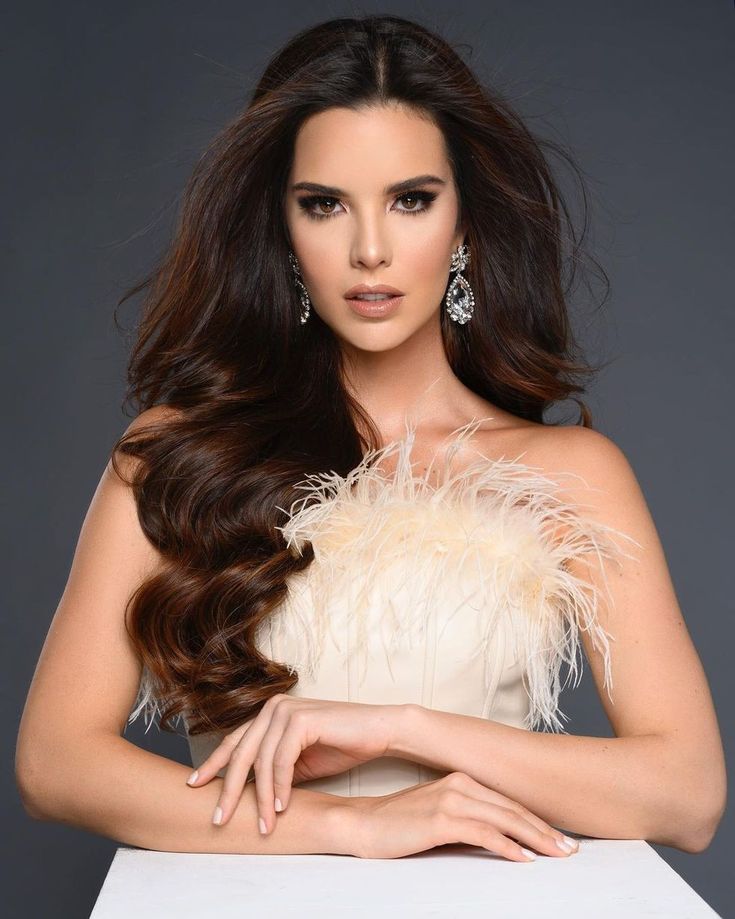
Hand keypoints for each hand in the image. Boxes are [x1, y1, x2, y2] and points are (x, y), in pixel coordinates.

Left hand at [186, 694, 401, 832]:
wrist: (378, 731)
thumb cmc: (341, 745)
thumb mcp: (299, 762)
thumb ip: (273, 770)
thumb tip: (245, 794)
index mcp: (269, 714)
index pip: (234, 741)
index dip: (213, 765)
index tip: (195, 786)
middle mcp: (273, 707)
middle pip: (240, 753)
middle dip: (227, 789)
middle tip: (219, 818)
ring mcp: (286, 710)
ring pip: (260, 761)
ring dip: (261, 798)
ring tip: (263, 825)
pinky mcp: (301, 719)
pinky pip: (281, 761)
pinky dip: (280, 787)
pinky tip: (281, 807)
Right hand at [344, 771, 580, 860]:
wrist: (362, 824)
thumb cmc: (399, 824)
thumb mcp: (439, 817)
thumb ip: (468, 821)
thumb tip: (501, 839)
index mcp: (462, 780)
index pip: (509, 802)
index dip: (537, 821)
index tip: (560, 838)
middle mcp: (460, 783)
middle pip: (513, 809)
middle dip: (545, 831)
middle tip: (571, 849)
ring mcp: (451, 798)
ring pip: (505, 818)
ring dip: (536, 838)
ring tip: (558, 854)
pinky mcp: (441, 818)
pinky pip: (484, 832)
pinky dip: (508, 846)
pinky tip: (524, 859)